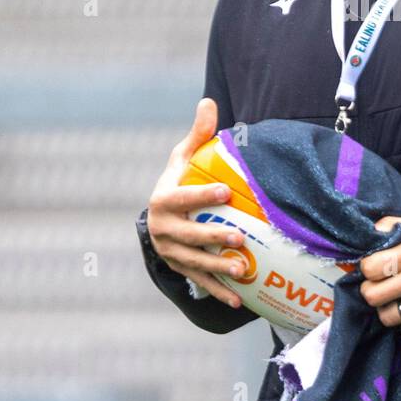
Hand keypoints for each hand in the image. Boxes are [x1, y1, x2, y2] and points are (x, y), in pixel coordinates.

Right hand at [146, 98, 249, 311]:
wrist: (158, 218)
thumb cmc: (177, 182)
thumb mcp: (182, 158)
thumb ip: (197, 135)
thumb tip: (208, 101)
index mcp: (163, 200)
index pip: (182, 198)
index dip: (202, 195)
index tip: (226, 191)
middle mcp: (162, 230)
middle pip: (189, 236)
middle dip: (213, 237)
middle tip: (240, 237)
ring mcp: (170, 253)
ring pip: (194, 263)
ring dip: (217, 269)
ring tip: (242, 268)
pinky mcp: (180, 269)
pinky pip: (199, 283)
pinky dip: (217, 292)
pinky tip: (238, 299)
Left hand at [357, 212, 400, 337]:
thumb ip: (395, 223)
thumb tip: (371, 231)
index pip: (370, 268)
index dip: (367, 267)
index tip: (375, 267)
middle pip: (372, 296)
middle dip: (370, 290)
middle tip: (379, 285)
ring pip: (386, 317)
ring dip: (386, 309)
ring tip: (393, 300)